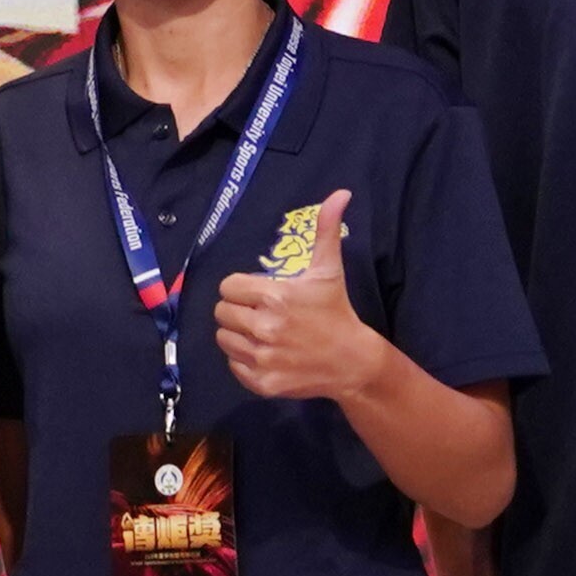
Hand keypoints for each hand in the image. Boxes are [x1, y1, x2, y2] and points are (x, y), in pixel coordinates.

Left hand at [211, 191, 386, 404]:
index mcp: (275, 297)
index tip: (258, 294)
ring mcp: (262, 358)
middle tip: (259, 313)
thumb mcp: (329, 271)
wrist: (353, 362)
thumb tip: (340, 193)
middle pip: (221, 313)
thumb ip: (326, 231)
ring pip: (224, 339)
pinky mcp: (262, 382)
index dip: (241, 289)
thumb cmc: (336, 312)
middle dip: (237, 310)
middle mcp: (265, 328)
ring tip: (261, 332)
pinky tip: (266, 353)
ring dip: (237, 334)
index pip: (228, 287)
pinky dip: (243, 360)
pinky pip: (233, 365)